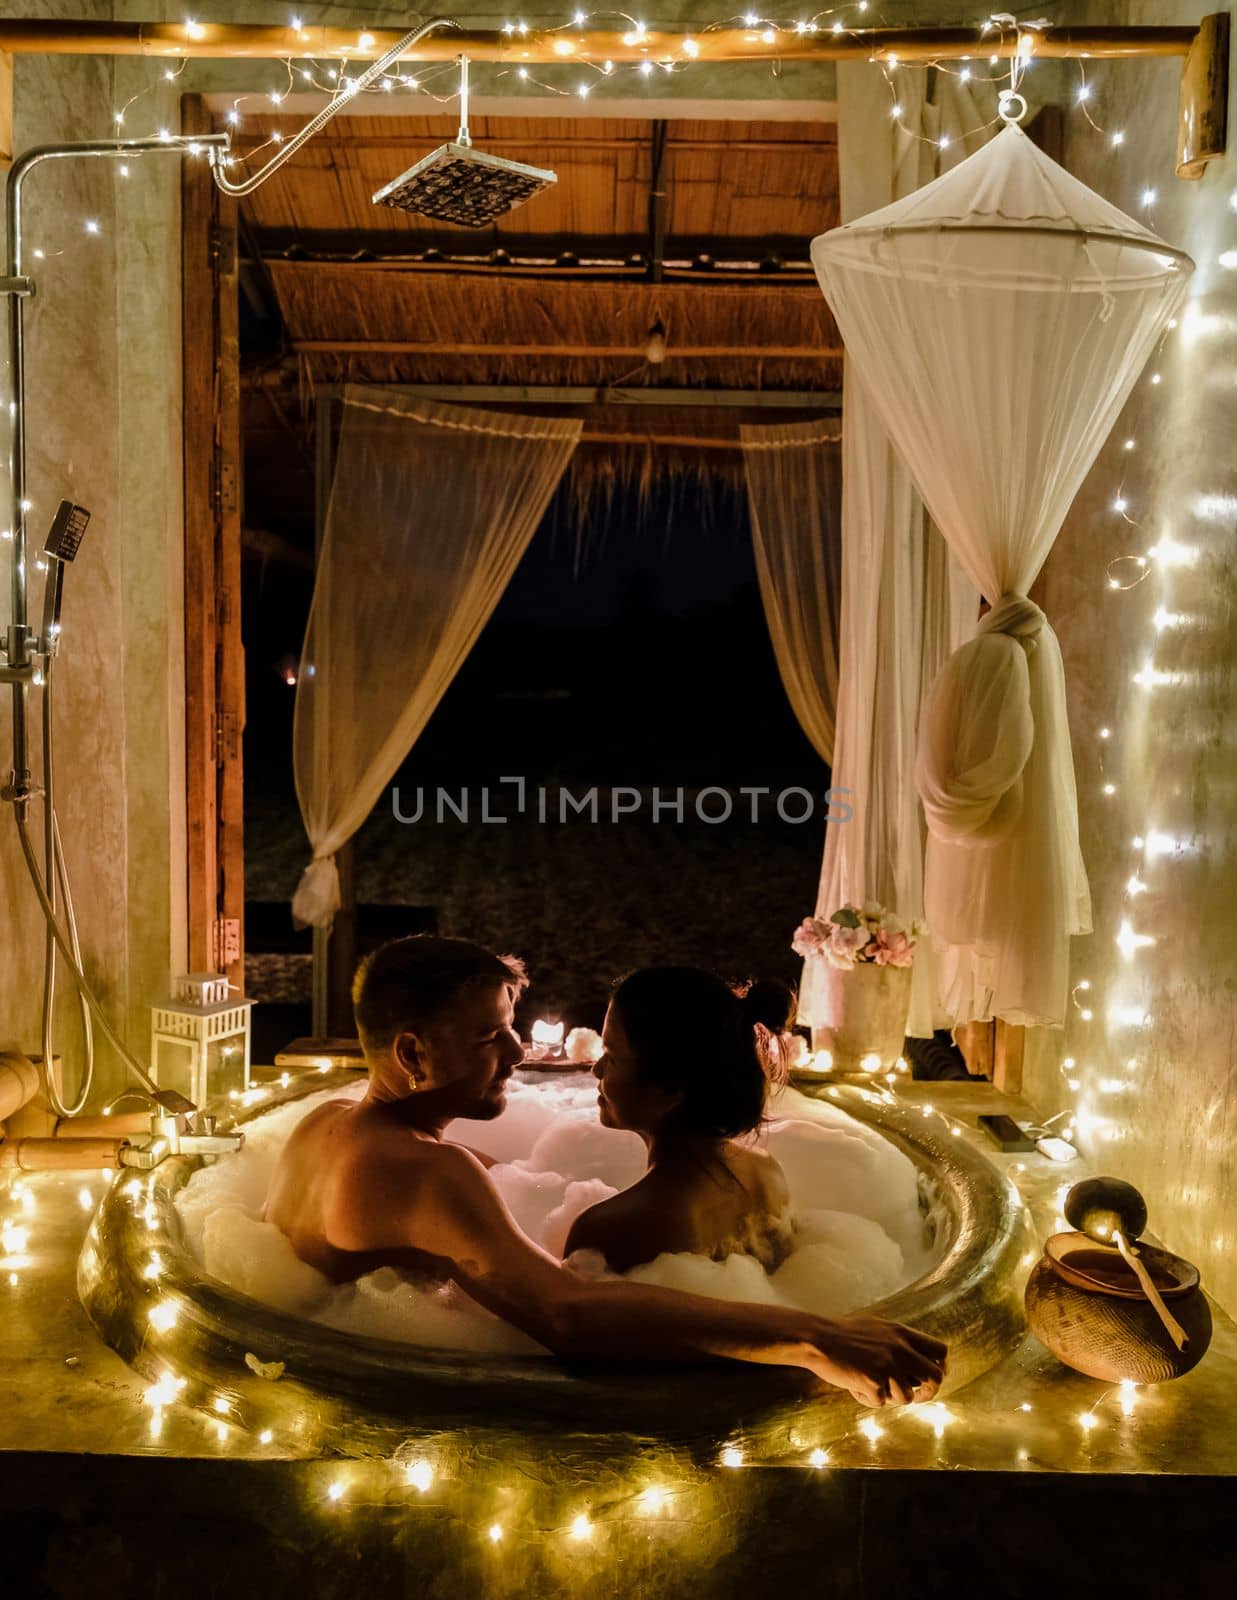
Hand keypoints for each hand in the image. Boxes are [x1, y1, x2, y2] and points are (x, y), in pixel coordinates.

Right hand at [806, 1315, 947, 1407]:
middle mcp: (900, 1349)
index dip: (941, 1367)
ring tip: (870, 1384)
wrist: (818, 1339)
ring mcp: (888, 1366)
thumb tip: (918, 1361)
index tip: (931, 1378)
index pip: (940, 1350)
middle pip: (936, 1377)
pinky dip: (867, 1399)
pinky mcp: (874, 1382)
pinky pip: (880, 1402)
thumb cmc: (844, 1334)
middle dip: (929, 1392)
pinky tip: (854, 1385)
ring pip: (906, 1397)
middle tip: (916, 1396)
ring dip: (890, 1397)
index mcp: (902, 1333)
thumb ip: (900, 1342)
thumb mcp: (878, 1328)